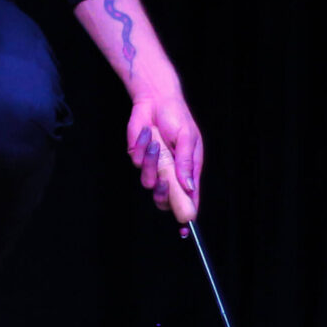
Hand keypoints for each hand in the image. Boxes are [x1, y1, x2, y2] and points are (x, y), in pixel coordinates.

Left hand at [127, 90, 201, 220]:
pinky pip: (137, 162)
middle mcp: (170, 172)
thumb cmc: (177, 117)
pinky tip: (148, 133)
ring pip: (148, 181)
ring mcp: (154, 166)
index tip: (184, 227)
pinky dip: (142, 148)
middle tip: (163, 181)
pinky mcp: (139, 157)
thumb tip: (189, 187)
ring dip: (152, 162)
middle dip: (162, 194)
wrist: (155, 99)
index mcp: (187, 170)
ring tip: (156, 143)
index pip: (189, 197)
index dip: (187, 212)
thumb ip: (186, 163)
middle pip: (165, 199)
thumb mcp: (187, 138)